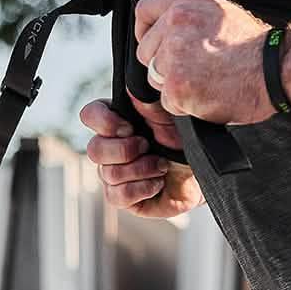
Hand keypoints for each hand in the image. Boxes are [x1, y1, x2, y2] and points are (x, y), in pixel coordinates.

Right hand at [79, 97, 204, 218]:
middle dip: (126, 149)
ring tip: (161, 166)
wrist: (200, 175)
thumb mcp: (171, 119)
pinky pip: (118, 196)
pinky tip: (157, 183)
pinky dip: (142, 188)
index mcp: (116, 123)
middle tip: (149, 147)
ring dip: (141, 169)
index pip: (90, 115)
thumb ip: (151, 106)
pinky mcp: (123, 198)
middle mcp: (110, 149)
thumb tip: (133, 91)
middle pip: (94, 149)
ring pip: (109, 174)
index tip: (130, 127)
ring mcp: (114, 175)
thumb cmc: (184, 144)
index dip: (104, 122)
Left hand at [135, 0, 274, 125]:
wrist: (277, 68)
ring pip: (156, 79)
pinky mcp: (177, 84)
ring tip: (208, 84)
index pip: (144, 11)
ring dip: (176, 88)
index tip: (153, 46)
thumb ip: (190, 18)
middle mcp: (176, 20)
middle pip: (147, 52)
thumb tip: (167, 35)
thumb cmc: (259, 47)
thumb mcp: (221, 13)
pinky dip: (188, 106)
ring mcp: (174, 53)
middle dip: (165, 67)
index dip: (146, 33)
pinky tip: (210, 97)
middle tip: (195, 74)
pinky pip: (169, 102)